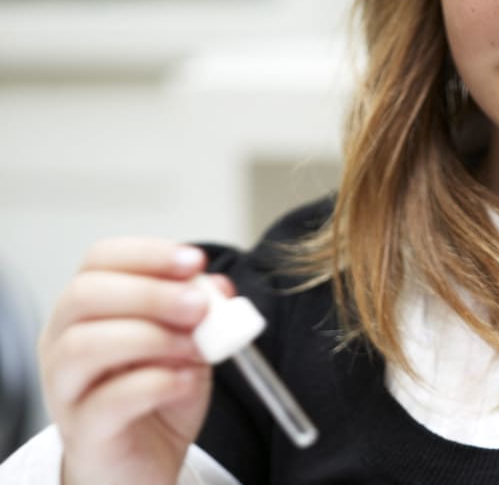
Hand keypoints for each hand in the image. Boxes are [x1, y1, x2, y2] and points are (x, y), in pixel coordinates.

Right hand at [38, 238, 233, 484]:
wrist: (145, 462)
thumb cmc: (159, 393)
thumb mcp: (189, 341)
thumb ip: (202, 311)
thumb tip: (217, 285)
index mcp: (88, 308)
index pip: (100, 259)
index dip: (148, 253)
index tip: (194, 261)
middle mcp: (64, 341)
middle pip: (86, 294)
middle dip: (151, 292)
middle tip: (199, 306)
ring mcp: (66, 387)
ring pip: (85, 345)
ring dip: (151, 336)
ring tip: (195, 347)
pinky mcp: (84, 432)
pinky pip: (108, 400)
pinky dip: (156, 383)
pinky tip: (186, 381)